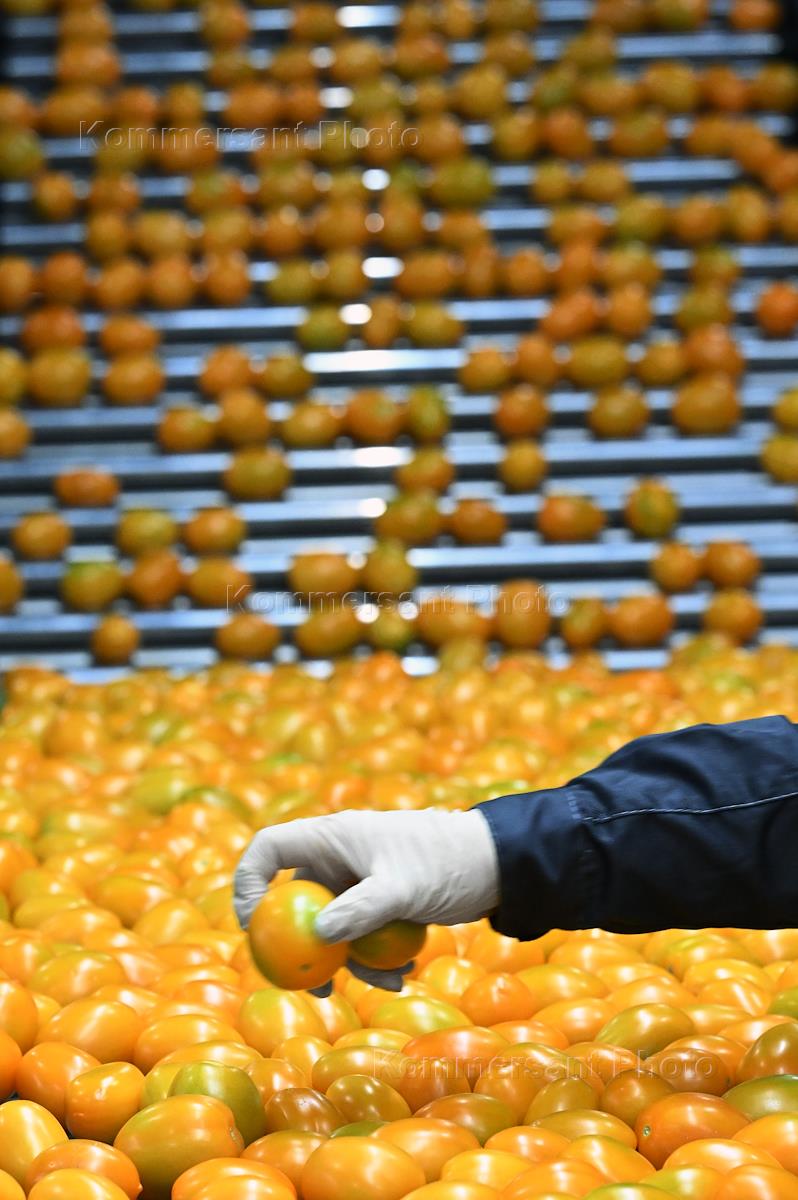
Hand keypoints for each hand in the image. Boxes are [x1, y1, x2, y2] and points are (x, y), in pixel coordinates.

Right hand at [233, 808, 500, 993]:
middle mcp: (339, 856)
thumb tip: (319, 936)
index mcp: (333, 837)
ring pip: (333, 925)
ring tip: (386, 983)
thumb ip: (360, 911)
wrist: (496, 862)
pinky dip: (375, 957)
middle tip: (314, 983)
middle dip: (304, 946)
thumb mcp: (402, 889)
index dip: (248, 883)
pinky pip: (362, 933)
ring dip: (351, 959)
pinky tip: (402, 977)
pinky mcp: (382, 899)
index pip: (270, 848)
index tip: (252, 928)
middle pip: (297, 900)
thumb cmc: (445, 862)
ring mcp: (360, 879)